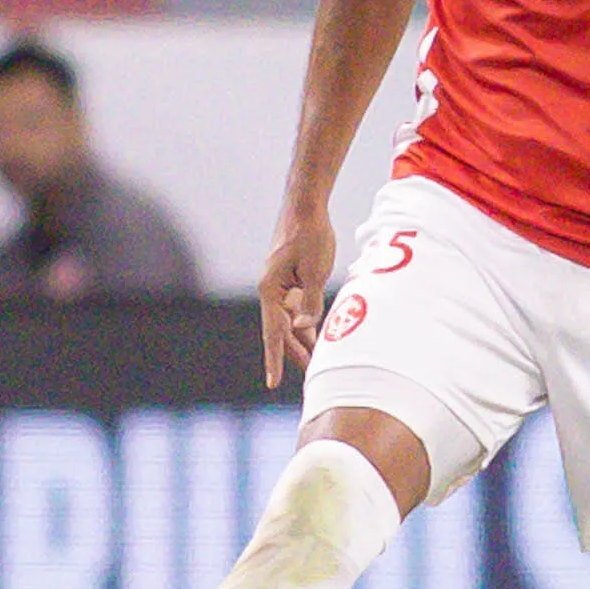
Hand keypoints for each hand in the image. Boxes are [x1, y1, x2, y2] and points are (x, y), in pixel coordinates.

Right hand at [258, 204, 337, 387]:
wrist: (306, 206)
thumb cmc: (310, 234)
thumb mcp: (316, 270)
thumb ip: (311, 302)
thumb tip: (305, 328)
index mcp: (271, 290)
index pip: (273, 332)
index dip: (274, 359)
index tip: (273, 382)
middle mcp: (271, 291)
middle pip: (282, 331)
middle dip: (296, 354)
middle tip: (312, 378)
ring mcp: (281, 286)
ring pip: (291, 321)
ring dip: (304, 340)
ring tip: (318, 363)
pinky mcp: (291, 280)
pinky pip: (298, 308)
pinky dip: (307, 322)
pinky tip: (319, 335)